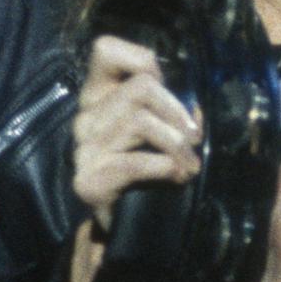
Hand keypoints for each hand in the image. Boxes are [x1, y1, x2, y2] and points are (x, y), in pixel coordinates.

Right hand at [67, 34, 201, 281]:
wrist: (131, 231)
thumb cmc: (153, 173)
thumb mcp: (162, 131)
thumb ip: (172, 108)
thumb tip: (197, 106)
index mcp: (100, 97)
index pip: (105, 50)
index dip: (141, 58)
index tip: (165, 81)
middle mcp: (86, 118)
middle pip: (141, 88)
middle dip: (178, 111)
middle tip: (194, 138)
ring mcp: (84, 149)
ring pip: (140, 120)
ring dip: (177, 143)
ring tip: (190, 163)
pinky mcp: (89, 181)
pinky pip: (135, 161)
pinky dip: (166, 167)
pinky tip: (178, 178)